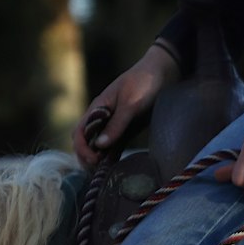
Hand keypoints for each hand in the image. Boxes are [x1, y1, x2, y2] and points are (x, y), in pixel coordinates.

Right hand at [72, 43, 179, 168]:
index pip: (79, 133)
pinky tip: (114, 166)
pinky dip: (110, 157)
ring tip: (104, 171)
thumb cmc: (144, 82)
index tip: (94, 159)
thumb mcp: (130, 103)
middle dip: (86, 157)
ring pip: (97, 146)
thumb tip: (100, 146)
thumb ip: (116, 124)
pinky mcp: (125, 130)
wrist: (164, 73)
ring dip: (97, 159)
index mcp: (97, 109)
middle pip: (84, 142)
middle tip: (98, 168)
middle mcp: (101, 119)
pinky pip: (113, 147)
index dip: (82, 148)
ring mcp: (113, 125)